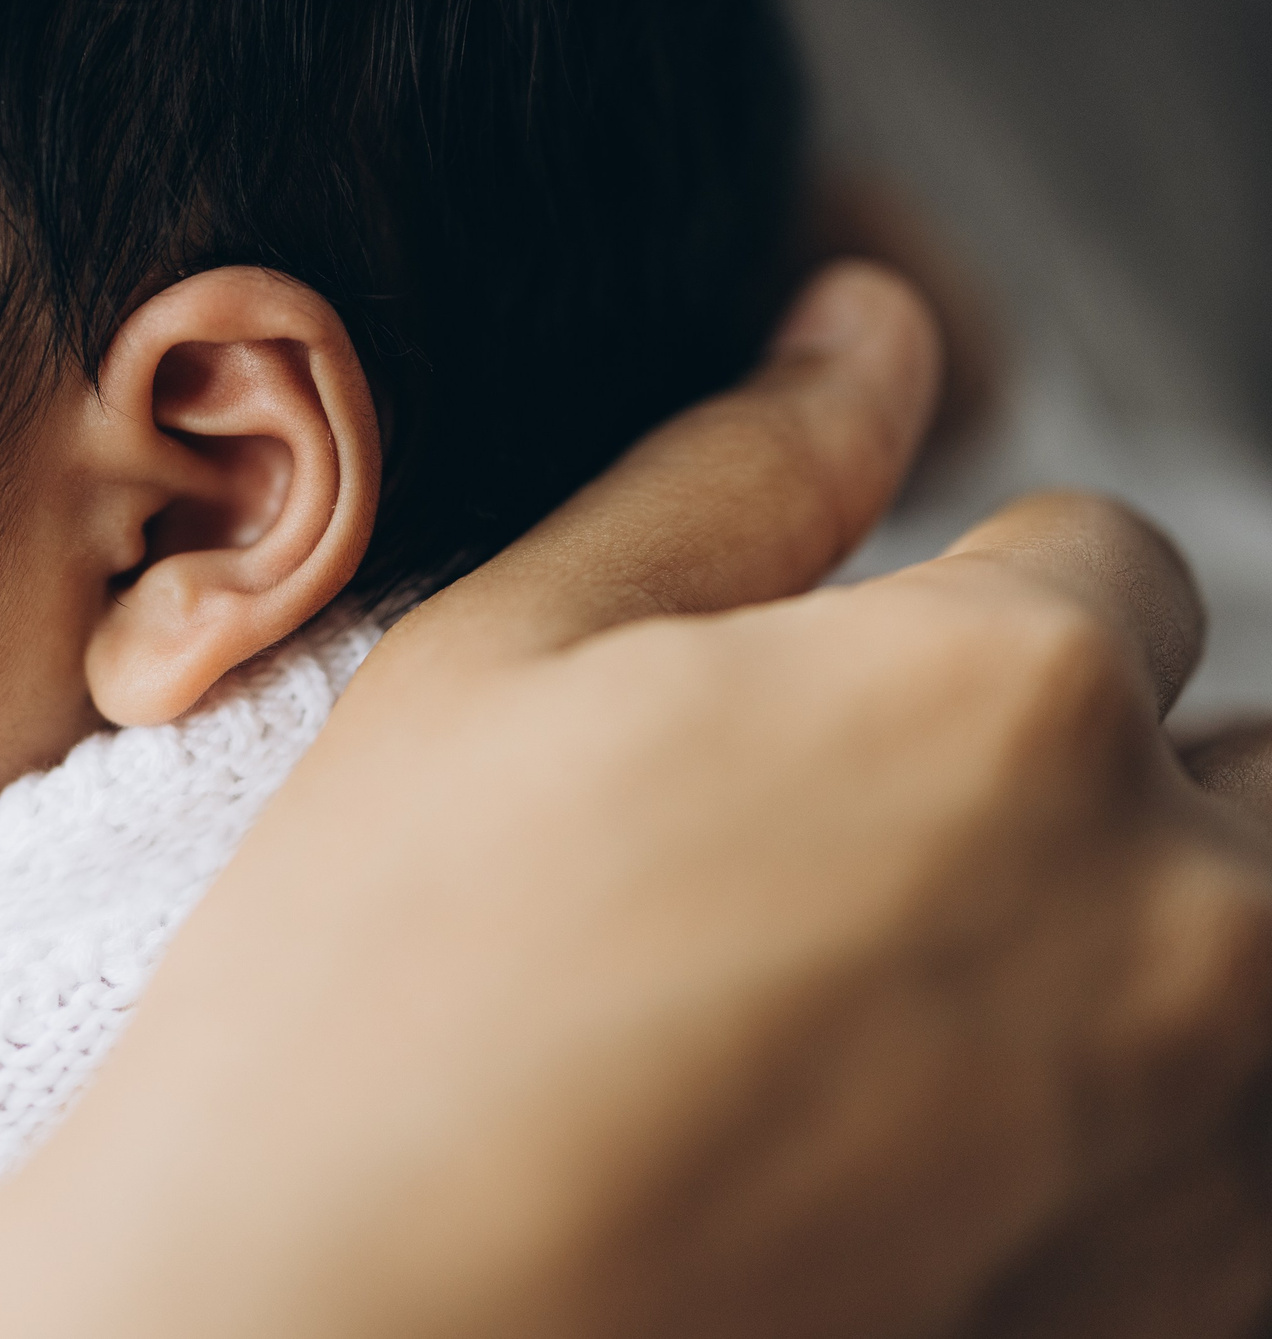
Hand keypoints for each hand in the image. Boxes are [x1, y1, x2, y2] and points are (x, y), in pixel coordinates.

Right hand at [0, 261, 1271, 1338]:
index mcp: (1002, 694)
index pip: (1107, 566)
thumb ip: (732, 471)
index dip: (956, 610)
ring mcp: (1193, 1141)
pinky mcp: (1177, 1317)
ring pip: (1261, 968)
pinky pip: (1250, 1178)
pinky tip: (960, 1153)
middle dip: (1099, 778)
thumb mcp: (505, 658)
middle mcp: (1170, 911)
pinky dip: (1153, 1140)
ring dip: (1145, 957)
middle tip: (875, 866)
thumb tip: (872, 325)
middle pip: (1242, 770)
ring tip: (913, 1022)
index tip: (831, 704)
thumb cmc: (381, 988)